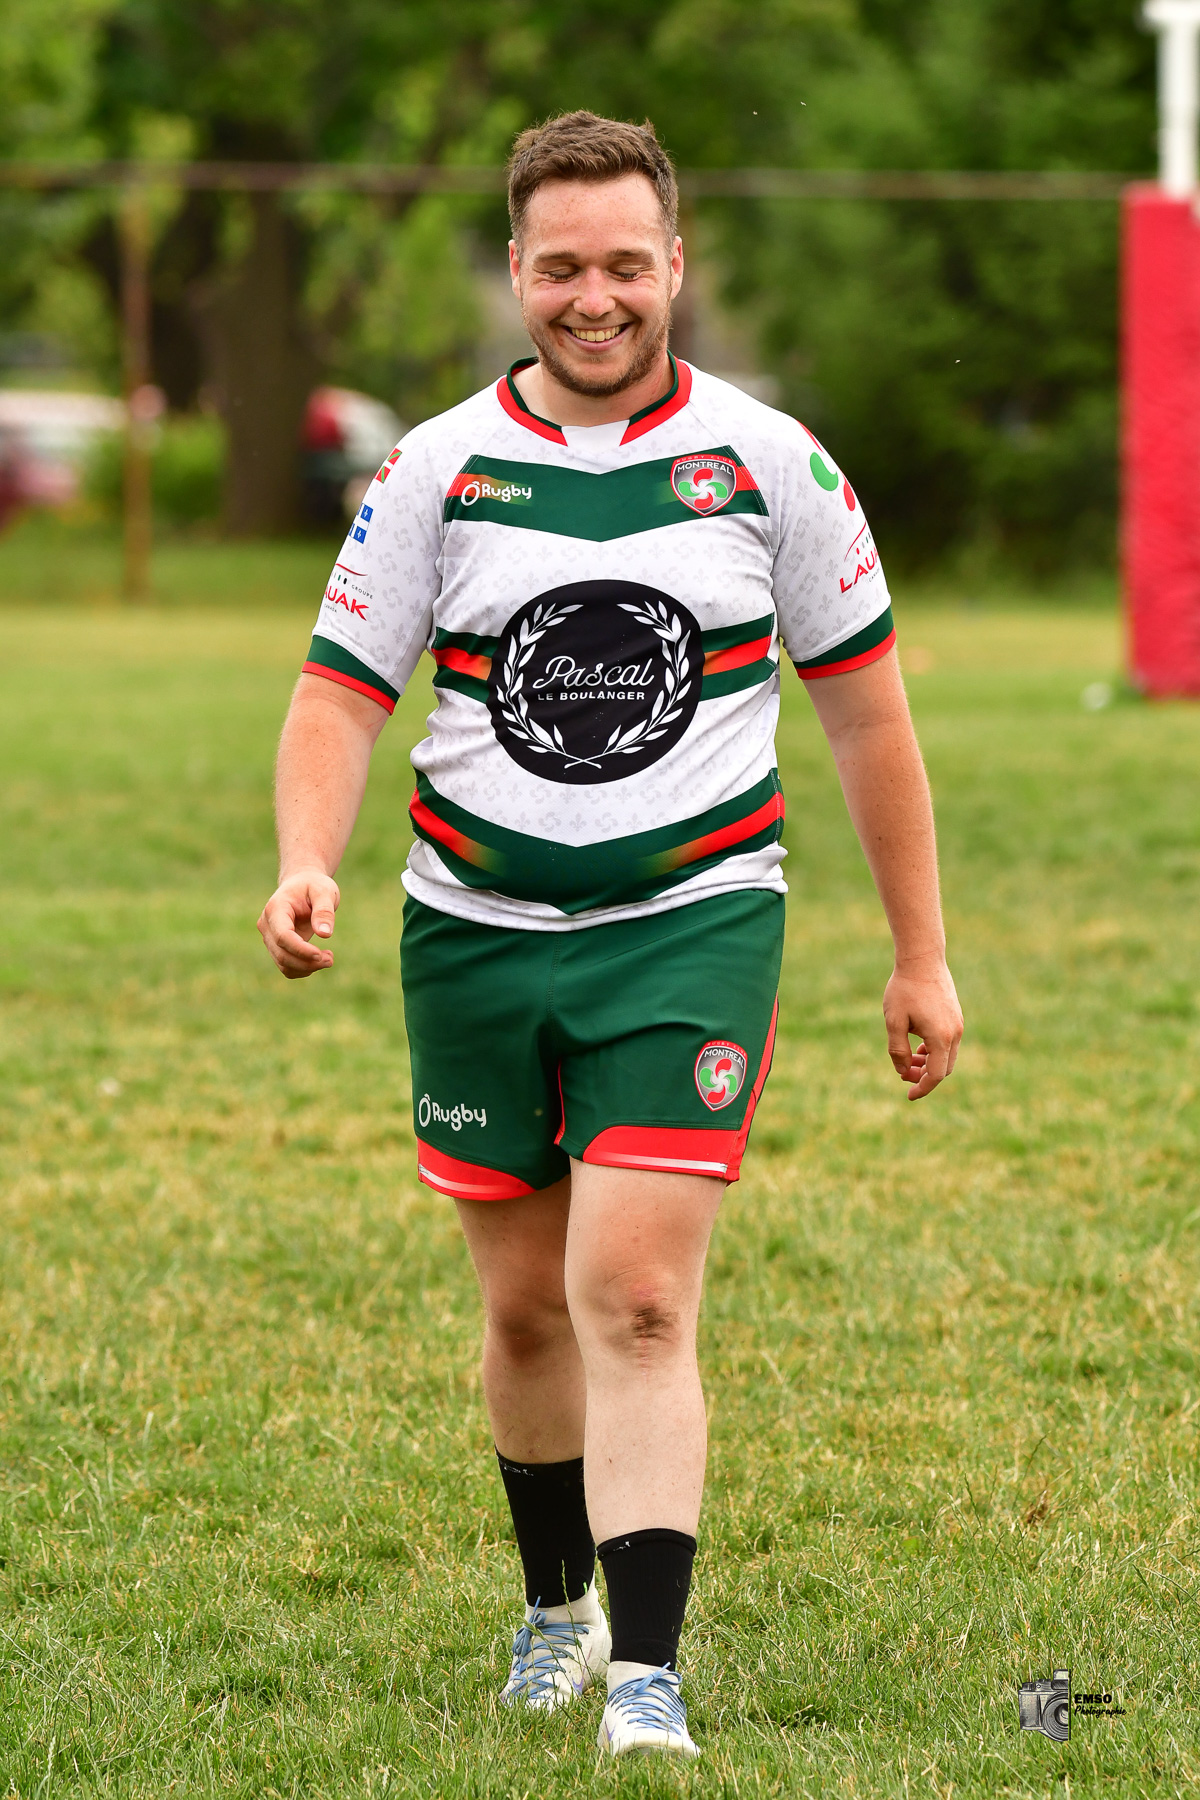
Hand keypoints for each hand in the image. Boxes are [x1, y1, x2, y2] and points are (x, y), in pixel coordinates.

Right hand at [257, 868, 339, 978]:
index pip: (283, 936)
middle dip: (307, 962)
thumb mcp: (324, 891)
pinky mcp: (276, 946)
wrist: (302, 885)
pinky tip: (319, 960)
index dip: (300, 949)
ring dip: (306, 968)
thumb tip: (324, 934)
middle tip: (331, 959)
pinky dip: (303, 969)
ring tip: (329, 958)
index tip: (320, 954)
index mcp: (275, 909)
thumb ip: (324, 911)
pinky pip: (286, 966)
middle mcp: (267, 925)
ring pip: (283, 964)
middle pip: (282, 954)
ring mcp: (269, 937)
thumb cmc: (314, 886)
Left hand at [883, 959, 962, 1100]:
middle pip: (943, 1069)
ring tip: (909, 1060)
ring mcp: (958, 1024)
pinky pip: (948, 1043)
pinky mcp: (956, 1016)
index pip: (935, 1075)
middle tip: (904, 1074)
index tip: (909, 1096)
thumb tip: (903, 1071)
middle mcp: (954, 1033)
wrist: (922, 959)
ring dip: (929, 1063)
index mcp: (940, 1037)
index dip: (922, 1088)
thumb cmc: (904, 989)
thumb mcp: (894, 1022)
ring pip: (947, 1056)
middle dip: (924, 1076)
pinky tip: (918, 1046)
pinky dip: (935, 1050)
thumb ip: (898, 1050)